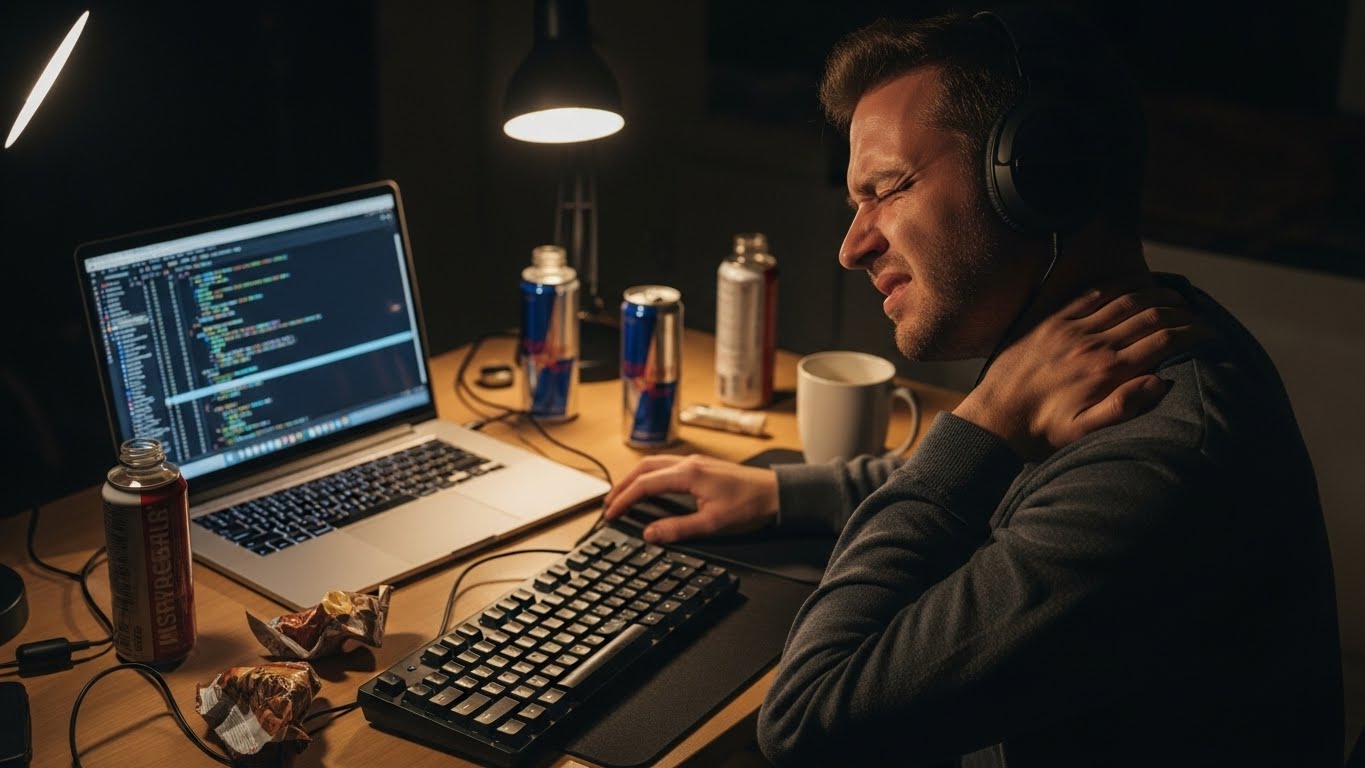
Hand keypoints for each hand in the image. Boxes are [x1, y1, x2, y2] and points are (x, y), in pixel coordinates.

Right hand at [602, 454, 779, 543]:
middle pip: (644, 468)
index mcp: (688, 474)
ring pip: (654, 464)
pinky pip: (666, 465)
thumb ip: (678, 529)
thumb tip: (650, 533)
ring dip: (635, 478)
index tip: (611, 514)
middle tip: (609, 504)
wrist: (778, 494)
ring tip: (623, 495)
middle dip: (622, 485)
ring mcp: (695, 462)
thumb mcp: (713, 524)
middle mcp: (689, 463)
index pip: (644, 485)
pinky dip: (649, 475)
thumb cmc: (751, 506)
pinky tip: (650, 487)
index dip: (624, 500)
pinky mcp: (702, 467)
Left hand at [954, 286, 1213, 460]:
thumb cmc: (1042, 432)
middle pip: (1149, 315)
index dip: (1192, 333)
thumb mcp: (1085, 432)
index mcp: (1107, 371)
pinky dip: (1117, 286)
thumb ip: (1125, 408)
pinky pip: (1090, 294)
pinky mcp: (1049, 320)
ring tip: (1175, 294)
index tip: (1208, 332)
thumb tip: (1160, 382)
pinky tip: (1132, 286)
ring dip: (1154, 293)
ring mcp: (1070, 328)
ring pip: (1124, 299)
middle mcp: (1092, 343)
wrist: (995, 418)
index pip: (1163, 341)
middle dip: (1179, 310)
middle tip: (1197, 312)